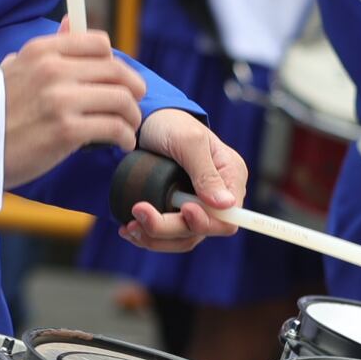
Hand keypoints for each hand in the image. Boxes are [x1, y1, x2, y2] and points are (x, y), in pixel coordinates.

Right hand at [0, 26, 145, 186]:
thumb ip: (48, 46)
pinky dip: (124, 137)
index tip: (117, 79)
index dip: (115, 63)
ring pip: (122, 99)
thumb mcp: (16, 66)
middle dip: (133, 90)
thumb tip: (70, 22)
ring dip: (132, 116)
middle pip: (118, 71)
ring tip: (127, 128)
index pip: (99, 44)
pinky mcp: (66, 131)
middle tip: (132, 104)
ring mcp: (60, 100)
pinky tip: (119, 143)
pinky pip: (114, 128)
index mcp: (42, 51)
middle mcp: (53, 70)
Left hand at [120, 109, 245, 251]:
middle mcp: (217, 197)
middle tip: (138, 213)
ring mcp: (196, 206)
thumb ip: (206, 172)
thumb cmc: (172, 123)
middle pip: (200, 231)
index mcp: (231, 178)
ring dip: (154, 237)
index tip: (183, 208)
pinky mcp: (175, 211)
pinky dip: (147, 236)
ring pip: (181, 238)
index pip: (228, 219)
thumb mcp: (189, 141)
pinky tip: (129, 229)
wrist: (147, 121)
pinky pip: (167, 236)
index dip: (205, 222)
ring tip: (130, 227)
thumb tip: (225, 204)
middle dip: (168, 228)